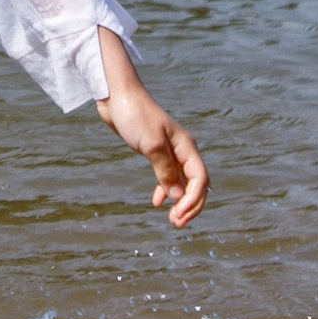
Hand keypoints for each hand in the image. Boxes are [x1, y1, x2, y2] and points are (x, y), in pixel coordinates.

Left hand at [96, 42, 208, 226]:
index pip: (200, 179)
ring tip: (171, 219)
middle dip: (190, 205)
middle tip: (177, 223)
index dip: (194, 200)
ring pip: (182, 182)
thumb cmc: (135, 114)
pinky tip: (156, 202)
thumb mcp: (151, 144)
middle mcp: (182, 149)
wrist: (117, 95)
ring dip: (179, 201)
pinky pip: (167, 176)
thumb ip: (165, 171)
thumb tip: (178, 196)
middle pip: (196, 184)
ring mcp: (170, 151)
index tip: (178, 215)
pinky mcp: (156, 151)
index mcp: (186, 146)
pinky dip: (165, 190)